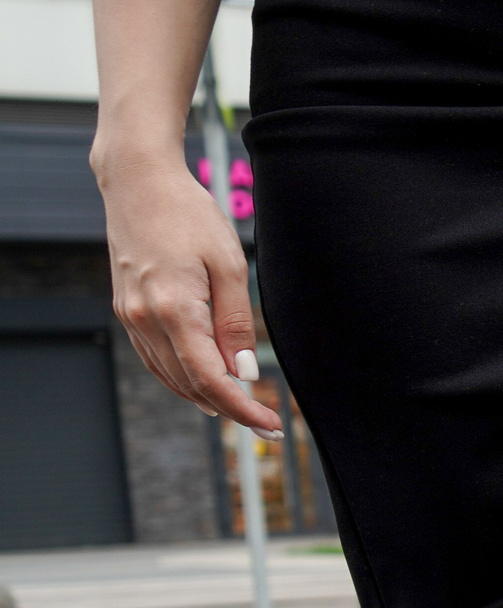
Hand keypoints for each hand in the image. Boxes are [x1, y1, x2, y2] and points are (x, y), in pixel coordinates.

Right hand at [98, 151, 282, 439]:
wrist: (138, 183)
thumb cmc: (189, 215)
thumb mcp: (229, 265)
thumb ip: (236, 322)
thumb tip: (242, 371)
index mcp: (174, 310)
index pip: (210, 379)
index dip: (242, 408)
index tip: (271, 425)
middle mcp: (145, 319)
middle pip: (190, 384)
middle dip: (230, 409)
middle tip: (265, 424)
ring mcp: (131, 315)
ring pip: (169, 376)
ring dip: (204, 397)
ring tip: (240, 411)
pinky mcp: (126, 309)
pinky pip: (154, 358)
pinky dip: (180, 377)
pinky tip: (203, 384)